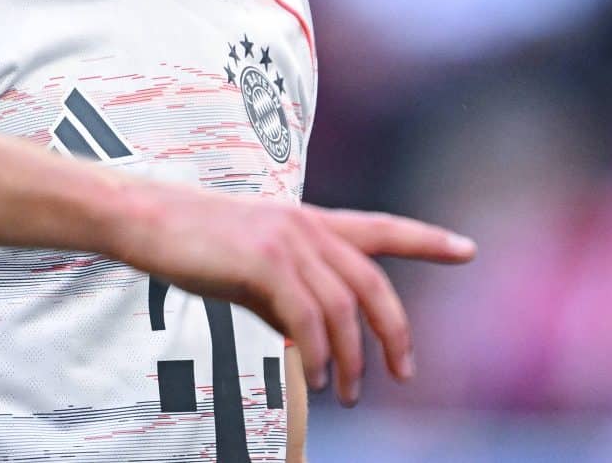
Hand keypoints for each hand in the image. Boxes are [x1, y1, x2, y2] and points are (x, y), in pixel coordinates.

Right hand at [107, 184, 474, 407]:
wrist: (143, 219)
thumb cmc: (191, 242)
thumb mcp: (251, 264)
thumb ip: (289, 291)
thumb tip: (312, 338)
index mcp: (308, 221)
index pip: (381, 228)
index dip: (427, 241)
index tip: (468, 250)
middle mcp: (307, 227)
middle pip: (374, 286)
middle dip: (395, 335)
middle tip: (402, 374)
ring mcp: (288, 242)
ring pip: (344, 312)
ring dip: (350, 360)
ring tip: (344, 392)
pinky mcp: (265, 262)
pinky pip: (309, 321)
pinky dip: (317, 355)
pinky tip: (314, 378)